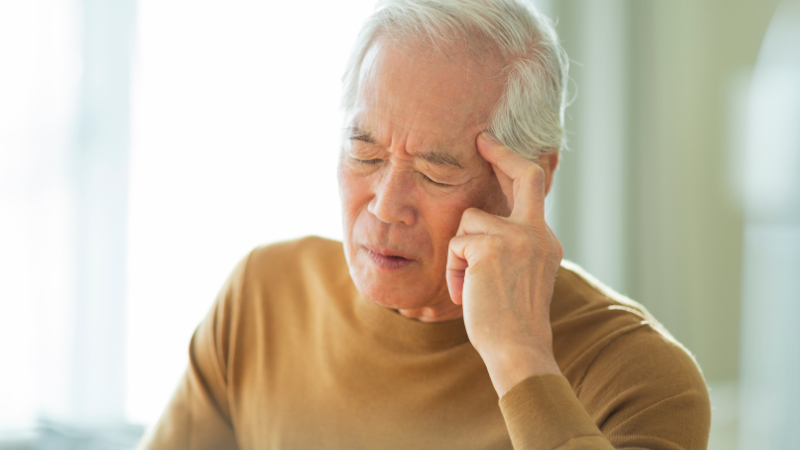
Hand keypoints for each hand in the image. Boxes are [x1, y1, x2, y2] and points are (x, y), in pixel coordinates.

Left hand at [446, 132, 562, 396]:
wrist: (518, 348)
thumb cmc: (510, 321)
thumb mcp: (520, 276)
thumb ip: (511, 246)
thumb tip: (480, 223)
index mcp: (544, 240)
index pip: (533, 190)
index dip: (514, 164)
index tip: (493, 147)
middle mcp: (537, 233)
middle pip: (524, 175)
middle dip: (501, 152)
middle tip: (481, 139)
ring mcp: (518, 237)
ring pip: (469, 220)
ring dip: (459, 252)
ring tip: (467, 285)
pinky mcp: (491, 245)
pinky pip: (456, 244)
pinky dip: (452, 270)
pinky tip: (464, 292)